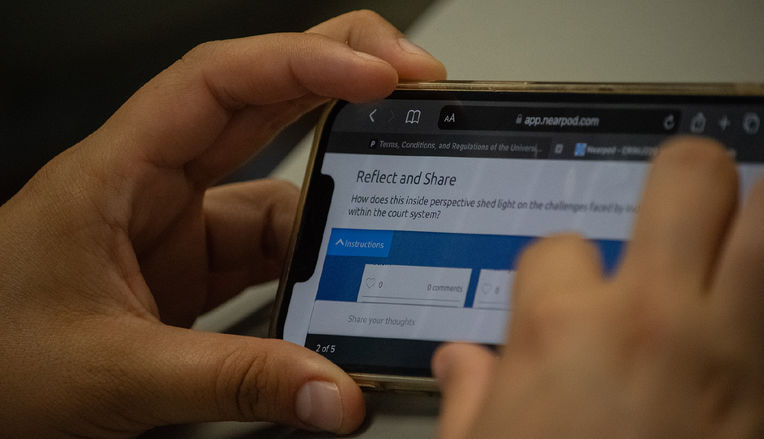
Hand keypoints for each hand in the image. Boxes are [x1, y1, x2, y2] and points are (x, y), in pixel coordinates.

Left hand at [0, 10, 444, 437]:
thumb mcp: (116, 371)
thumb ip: (234, 381)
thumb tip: (332, 391)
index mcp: (117, 172)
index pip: (219, 83)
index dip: (304, 61)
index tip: (380, 72)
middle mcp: (154, 184)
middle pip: (258, 100)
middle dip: (340, 81)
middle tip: (415, 83)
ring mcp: (178, 226)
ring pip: (276, 189)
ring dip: (334, 208)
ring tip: (391, 225)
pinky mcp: (194, 269)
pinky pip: (270, 249)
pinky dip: (312, 265)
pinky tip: (340, 287)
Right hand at [433, 137, 763, 437]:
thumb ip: (470, 396)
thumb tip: (462, 363)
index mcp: (560, 330)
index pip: (558, 245)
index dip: (561, 269)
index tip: (569, 295)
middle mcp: (649, 317)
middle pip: (687, 179)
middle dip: (687, 177)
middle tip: (689, 195)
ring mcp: (730, 346)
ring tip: (751, 225)